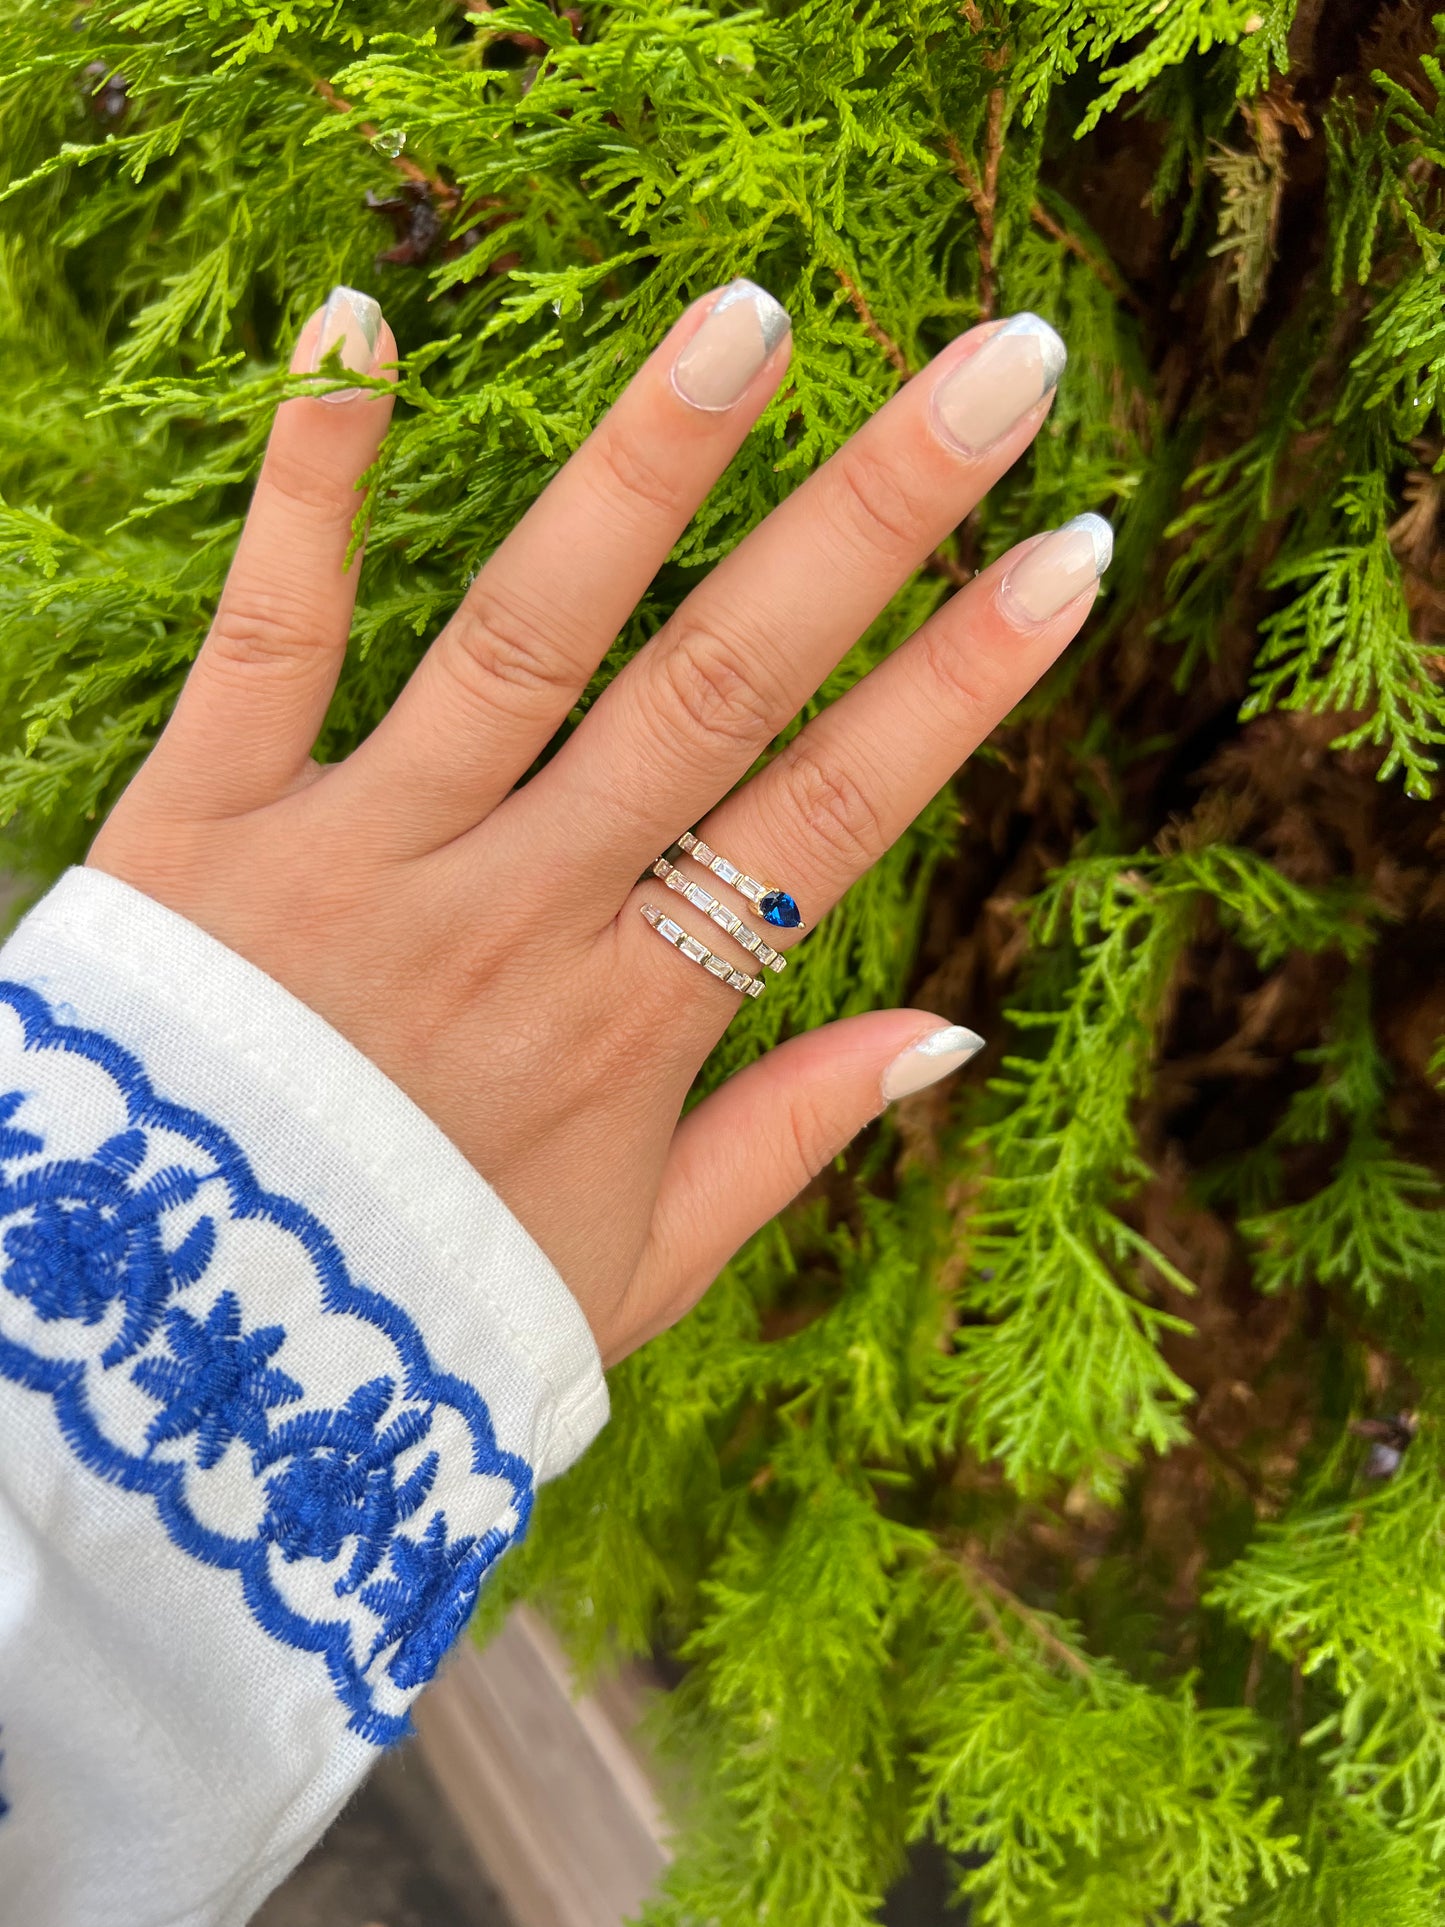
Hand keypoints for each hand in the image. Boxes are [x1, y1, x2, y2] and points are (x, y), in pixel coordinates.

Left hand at [88, 280, 1106, 1363]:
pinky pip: (269, 635)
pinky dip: (312, 483)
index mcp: (627, 1024)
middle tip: (997, 366)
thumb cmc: (411, 1309)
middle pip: (718, 689)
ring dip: (644, 470)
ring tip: (749, 317)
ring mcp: (359, 857)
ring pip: (524, 637)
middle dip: (872, 521)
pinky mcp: (204, 822)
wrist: (162, 1363)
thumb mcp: (627, 1269)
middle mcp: (513, 916)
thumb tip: (951, 1032)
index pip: (833, 819)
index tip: (1076, 550)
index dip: (964, 683)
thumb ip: (786, 1144)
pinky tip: (359, 329)